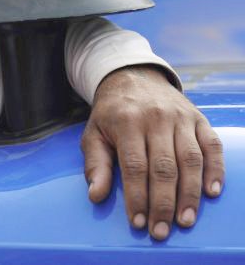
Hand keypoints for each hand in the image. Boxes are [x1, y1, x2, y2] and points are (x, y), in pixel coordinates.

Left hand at [81, 65, 223, 239]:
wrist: (132, 77)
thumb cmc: (111, 114)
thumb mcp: (93, 134)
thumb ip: (95, 165)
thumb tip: (96, 196)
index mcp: (127, 122)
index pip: (134, 166)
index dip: (137, 197)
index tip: (138, 223)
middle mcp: (156, 119)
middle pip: (164, 167)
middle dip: (163, 204)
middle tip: (162, 232)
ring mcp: (180, 118)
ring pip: (190, 160)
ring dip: (190, 194)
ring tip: (185, 221)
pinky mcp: (199, 118)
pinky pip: (212, 146)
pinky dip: (215, 170)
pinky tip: (212, 193)